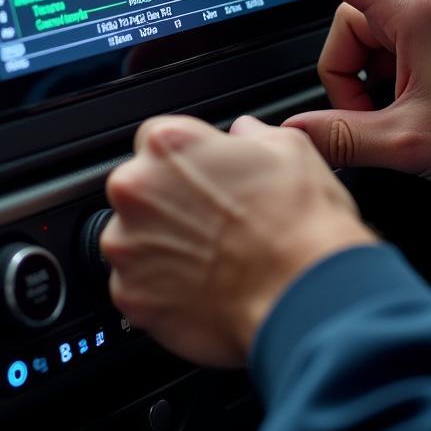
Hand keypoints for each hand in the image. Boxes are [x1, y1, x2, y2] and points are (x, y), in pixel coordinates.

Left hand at [101, 115, 376, 366]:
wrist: (303, 297)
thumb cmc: (300, 224)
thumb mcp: (290, 148)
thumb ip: (252, 134)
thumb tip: (244, 134)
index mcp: (170, 145)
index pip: (156, 138)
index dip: (186, 158)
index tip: (205, 175)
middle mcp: (137, 191)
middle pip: (140, 188)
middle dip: (169, 201)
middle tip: (214, 220)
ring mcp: (127, 247)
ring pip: (134, 238)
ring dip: (162, 245)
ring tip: (214, 258)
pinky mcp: (131, 296)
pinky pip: (138, 285)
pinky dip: (162, 289)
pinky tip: (204, 289)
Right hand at [243, 0, 430, 194]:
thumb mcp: (412, 144)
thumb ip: (341, 137)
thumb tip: (294, 133)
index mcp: (415, 6)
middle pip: (350, 9)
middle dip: (349, 65)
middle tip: (376, 113)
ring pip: (378, 18)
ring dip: (376, 66)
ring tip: (410, 108)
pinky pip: (409, 20)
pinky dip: (401, 58)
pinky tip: (426, 93)